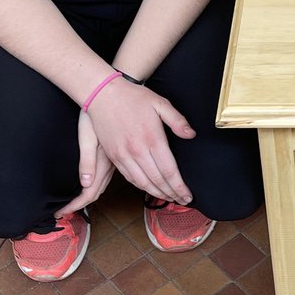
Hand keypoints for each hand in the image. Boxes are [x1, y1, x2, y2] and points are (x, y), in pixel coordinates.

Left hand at [55, 110, 115, 217]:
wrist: (115, 96)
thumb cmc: (98, 113)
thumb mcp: (89, 136)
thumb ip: (88, 161)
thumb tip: (85, 184)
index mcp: (104, 162)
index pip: (89, 192)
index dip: (75, 205)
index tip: (60, 212)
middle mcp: (111, 165)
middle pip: (96, 192)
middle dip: (79, 204)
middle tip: (63, 211)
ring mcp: (115, 161)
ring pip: (102, 186)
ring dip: (88, 196)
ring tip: (74, 202)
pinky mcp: (116, 155)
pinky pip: (107, 178)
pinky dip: (97, 187)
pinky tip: (91, 185)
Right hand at [86, 78, 195, 204]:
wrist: (103, 94)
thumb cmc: (133, 96)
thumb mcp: (160, 103)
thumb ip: (177, 121)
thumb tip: (191, 135)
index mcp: (152, 138)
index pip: (169, 171)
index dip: (179, 187)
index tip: (188, 195)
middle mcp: (137, 150)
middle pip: (157, 180)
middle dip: (171, 193)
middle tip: (182, 201)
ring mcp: (123, 154)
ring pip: (142, 182)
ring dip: (156, 193)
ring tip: (168, 198)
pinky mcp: (113, 155)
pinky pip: (129, 177)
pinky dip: (140, 186)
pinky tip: (149, 188)